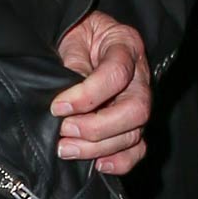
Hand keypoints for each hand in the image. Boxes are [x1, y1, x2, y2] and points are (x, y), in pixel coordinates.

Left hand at [52, 13, 150, 174]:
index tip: (57, 106)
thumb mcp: (72, 37)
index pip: (117, 74)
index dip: (87, 95)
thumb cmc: (76, 34)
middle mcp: (140, 76)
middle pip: (135, 110)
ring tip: (66, 148)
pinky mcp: (133, 123)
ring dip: (98, 147)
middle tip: (64, 131)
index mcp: (126, 45)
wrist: (82, 35)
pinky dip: (120, 162)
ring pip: (134, 133)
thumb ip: (74, 62)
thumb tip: (69, 94)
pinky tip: (97, 164)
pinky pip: (138, 149)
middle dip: (97, 127)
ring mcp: (139, 102)